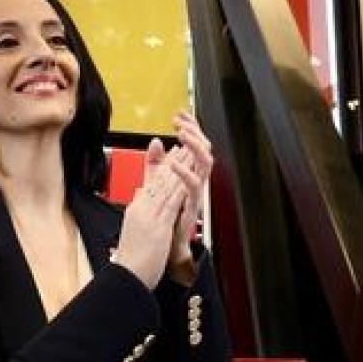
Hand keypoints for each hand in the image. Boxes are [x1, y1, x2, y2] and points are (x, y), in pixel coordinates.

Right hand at [114, 141, 191, 289]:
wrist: (126, 276)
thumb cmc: (130, 261)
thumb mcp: (134, 229)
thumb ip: (139, 209)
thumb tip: (140, 193)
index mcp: (136, 210)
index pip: (152, 182)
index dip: (163, 166)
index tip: (172, 153)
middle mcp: (141, 209)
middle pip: (159, 180)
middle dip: (173, 161)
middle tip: (184, 144)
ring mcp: (149, 216)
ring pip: (166, 187)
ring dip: (179, 169)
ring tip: (188, 153)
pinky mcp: (157, 226)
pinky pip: (170, 203)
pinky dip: (178, 188)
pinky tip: (186, 178)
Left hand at [146, 111, 212, 281]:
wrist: (164, 247)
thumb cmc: (164, 218)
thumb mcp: (156, 184)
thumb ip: (155, 163)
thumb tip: (157, 141)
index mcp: (188, 173)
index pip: (193, 145)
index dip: (190, 128)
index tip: (179, 114)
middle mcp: (196, 181)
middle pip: (205, 149)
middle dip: (195, 132)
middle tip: (181, 122)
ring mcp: (196, 193)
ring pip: (206, 163)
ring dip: (195, 146)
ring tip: (183, 134)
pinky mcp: (193, 205)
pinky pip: (194, 186)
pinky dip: (184, 172)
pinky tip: (174, 163)